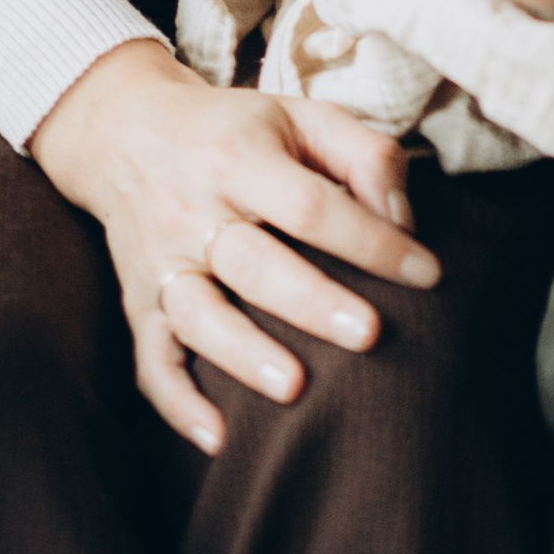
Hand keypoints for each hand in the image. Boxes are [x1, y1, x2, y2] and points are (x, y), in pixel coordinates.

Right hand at [29, 39, 438, 454]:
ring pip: (197, 314)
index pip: (310, 204)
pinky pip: (150, 358)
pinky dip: (178, 401)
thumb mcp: (300, 116)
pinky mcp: (137, 301)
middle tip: (370, 334)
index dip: (370, 240)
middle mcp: (193, 208)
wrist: (126, 132)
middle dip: (312, 302)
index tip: (427, 273)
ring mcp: (160, 260)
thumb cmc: (236, 131)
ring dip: (243, 355)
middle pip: (252, 262)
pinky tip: (217, 437)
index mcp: (240, 157)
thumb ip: (362, 154)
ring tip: (296, 389)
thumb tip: (401, 219)